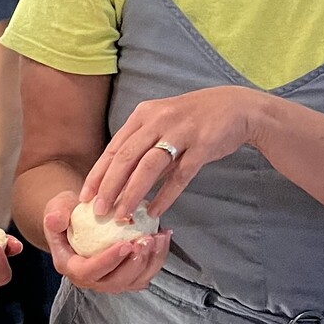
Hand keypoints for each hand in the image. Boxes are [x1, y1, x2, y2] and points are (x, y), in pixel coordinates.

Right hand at [41, 188, 168, 294]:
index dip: (108, 261)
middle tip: (146, 240)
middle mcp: (90, 280)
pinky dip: (157, 258)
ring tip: (158, 238)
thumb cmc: (68, 213)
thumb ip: (55, 214)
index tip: (126, 244)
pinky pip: (145, 274)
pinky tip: (162, 237)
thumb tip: (55, 220)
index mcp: (70, 267)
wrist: (80, 219)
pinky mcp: (127, 276)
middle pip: (115, 282)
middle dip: (134, 263)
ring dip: (150, 262)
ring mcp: (110, 280)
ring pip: (133, 281)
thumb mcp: (57, 208)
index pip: (88, 271)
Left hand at [84, 87, 263, 223]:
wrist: (237, 107)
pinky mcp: (202, 146)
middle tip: (98, 212)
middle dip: (109, 187)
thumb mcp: (162, 123)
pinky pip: (180, 175)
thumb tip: (117, 179)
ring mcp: (181, 132)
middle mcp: (158, 120)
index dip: (98, 174)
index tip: (85, 197)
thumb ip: (141, 147)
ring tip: (121, 216)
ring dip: (132, 193)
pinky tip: (153, 212)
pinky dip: (165, 196)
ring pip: (148, 167)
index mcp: (144, 115)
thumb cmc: (194, 119)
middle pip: (126, 157)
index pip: (114, 148)